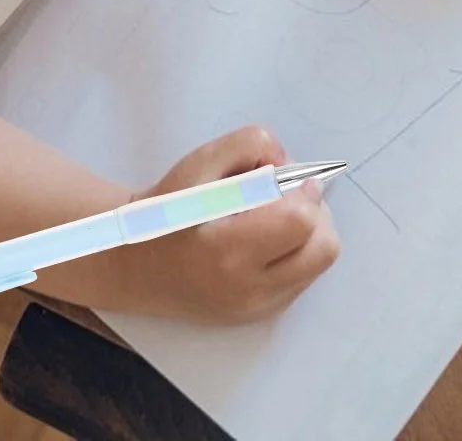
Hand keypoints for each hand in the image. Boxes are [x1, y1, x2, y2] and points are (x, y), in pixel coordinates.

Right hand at [114, 126, 340, 322]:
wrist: (136, 264)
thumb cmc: (166, 210)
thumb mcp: (198, 162)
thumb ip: (248, 145)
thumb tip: (290, 164)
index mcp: (228, 250)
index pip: (300, 221)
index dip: (300, 189)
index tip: (278, 176)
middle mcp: (249, 290)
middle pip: (324, 248)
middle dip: (314, 213)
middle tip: (282, 196)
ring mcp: (257, 309)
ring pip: (318, 264)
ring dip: (309, 234)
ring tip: (270, 217)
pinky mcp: (260, 316)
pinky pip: (303, 278)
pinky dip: (296, 253)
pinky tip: (264, 239)